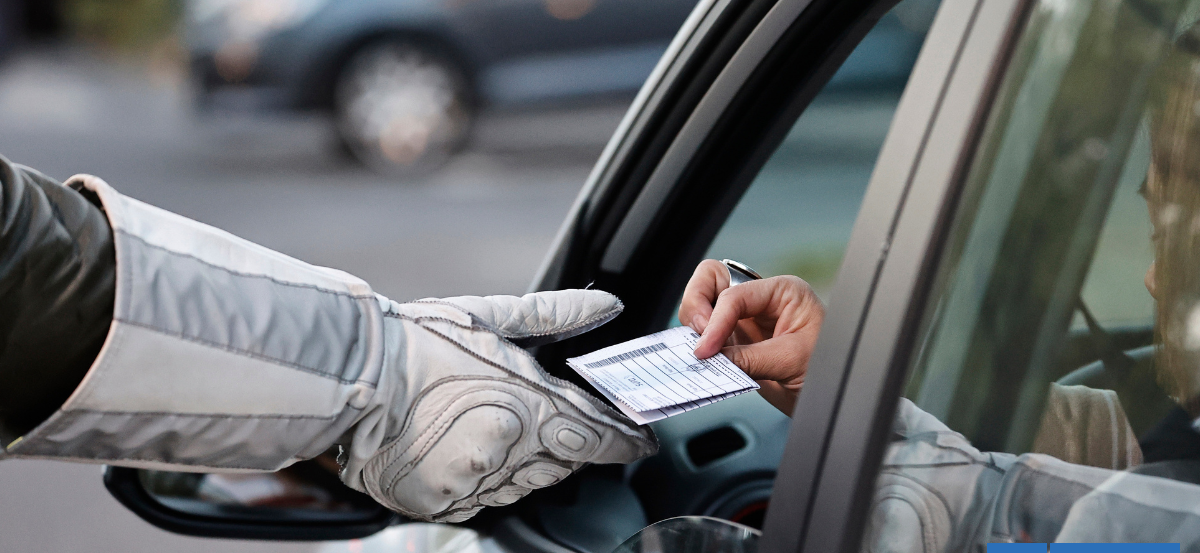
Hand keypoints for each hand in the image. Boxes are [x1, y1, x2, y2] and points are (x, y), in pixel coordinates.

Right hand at [343, 290, 658, 521]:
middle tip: (552, 419)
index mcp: (528, 410)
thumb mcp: (492, 318)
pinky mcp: (444, 504)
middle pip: (563, 461)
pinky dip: (488, 477)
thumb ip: (556, 315)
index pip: (598, 437)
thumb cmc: (415, 344)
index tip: (639, 440)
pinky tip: (467, 448)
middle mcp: (508, 455)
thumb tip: (605, 306)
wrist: (348, 381)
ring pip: (526, 482)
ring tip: (498, 425)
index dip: (624, 440)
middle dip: (567, 443)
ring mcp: (475, 485)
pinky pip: (486, 498)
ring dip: (528, 460)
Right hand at [678, 259, 824, 414]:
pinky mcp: (736, 343)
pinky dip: (697, 344)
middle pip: (711, 280)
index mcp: (782, 292)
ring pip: (703, 304)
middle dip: (697, 305)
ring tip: (701, 351)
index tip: (706, 349)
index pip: (735, 294)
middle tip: (697, 337)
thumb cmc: (833, 370)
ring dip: (694, 325)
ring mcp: (746, 321)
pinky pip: (706, 336)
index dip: (716, 321)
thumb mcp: (792, 360)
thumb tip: (712, 358)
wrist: (837, 399)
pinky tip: (701, 360)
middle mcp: (761, 301)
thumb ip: (749, 358)